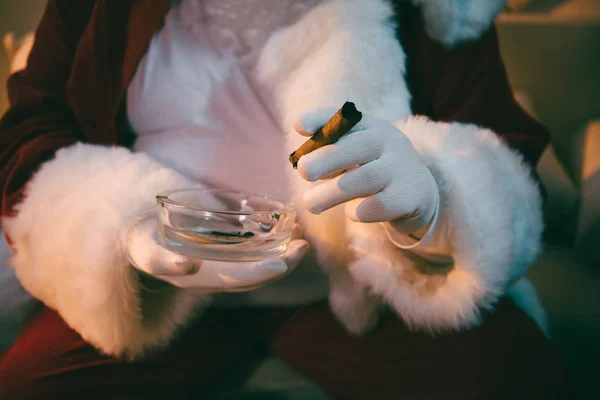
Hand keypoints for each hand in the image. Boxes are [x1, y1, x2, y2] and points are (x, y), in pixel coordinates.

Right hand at [126, 218, 308, 289]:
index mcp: (202, 280)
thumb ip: (163, 262)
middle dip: (282, 265)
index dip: (260, 274)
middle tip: (303, 247)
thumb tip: (187, 267)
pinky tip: (289, 231)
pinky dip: (274, 244)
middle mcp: (217, 277)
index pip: (237, 281)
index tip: (282, 264)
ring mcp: (224, 267)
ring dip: (284, 256)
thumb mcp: (147, 253)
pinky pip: (256, 254)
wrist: (144, 242)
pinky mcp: (227, 255)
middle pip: (256, 276)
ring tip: (303, 239)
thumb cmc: (145, 245)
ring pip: (260, 266)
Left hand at [293, 109, 437, 233]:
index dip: (321, 120)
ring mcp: (401, 167)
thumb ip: (331, 153)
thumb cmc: (374, 171)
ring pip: (364, 179)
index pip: (345, 118)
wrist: (418, 193)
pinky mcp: (409, 194)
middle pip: (355, 147)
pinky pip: (380, 204)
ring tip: (310, 204)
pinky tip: (352, 213)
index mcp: (371, 127)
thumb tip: (303, 162)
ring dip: (331, 193)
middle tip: (304, 172)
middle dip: (325, 159)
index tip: (298, 126)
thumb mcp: (356, 155)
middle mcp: (388, 141)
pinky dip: (359, 211)